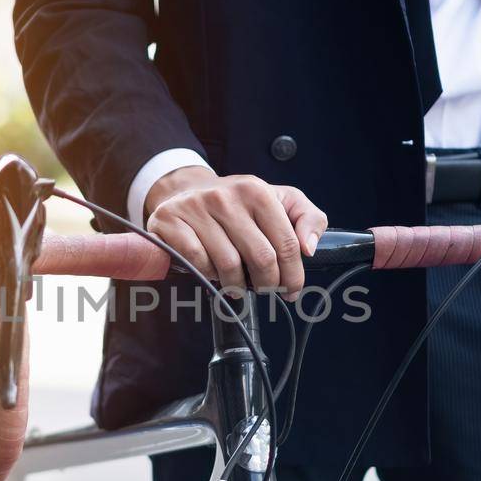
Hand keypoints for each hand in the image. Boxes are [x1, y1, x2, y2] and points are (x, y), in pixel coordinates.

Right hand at [144, 166, 327, 293]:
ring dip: (236, 284)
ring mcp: (196, 208)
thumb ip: (308, 218)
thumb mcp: (279, 200)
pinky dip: (207, 274)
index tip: (291, 289)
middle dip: (267, 284)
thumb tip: (310, 248)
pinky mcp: (171, 221)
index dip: (293, 275)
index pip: (287, 245)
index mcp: (257, 191)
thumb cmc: (238, 203)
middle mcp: (226, 197)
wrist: (186, 190)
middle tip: (265, 289)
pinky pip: (198, 263)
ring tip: (237, 284)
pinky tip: (211, 271)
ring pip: (228, 266)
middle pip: (261, 259)